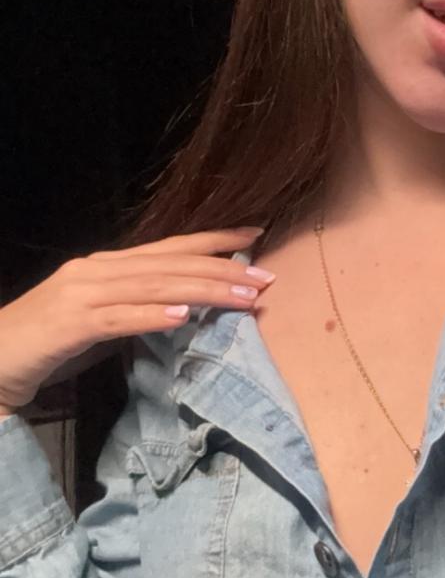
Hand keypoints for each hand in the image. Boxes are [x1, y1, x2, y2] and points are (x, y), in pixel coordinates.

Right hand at [0, 228, 273, 413]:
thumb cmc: (46, 342)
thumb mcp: (99, 318)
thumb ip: (135, 307)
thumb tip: (185, 308)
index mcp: (106, 264)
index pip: (170, 247)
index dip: (214, 239)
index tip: (257, 234)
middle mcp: (96, 270)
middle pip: (170, 264)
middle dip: (222, 269)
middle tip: (265, 277)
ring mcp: (81, 294)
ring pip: (154, 286)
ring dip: (203, 291)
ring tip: (242, 297)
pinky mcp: (69, 324)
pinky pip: (118, 318)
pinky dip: (151, 315)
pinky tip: (182, 316)